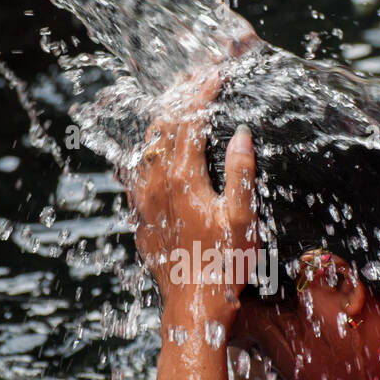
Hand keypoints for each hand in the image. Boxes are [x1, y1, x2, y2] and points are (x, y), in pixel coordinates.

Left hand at [126, 68, 257, 325]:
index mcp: (182, 177)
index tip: (217, 73)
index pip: (191, 119)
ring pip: (145, 146)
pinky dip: (148, 150)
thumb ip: (241, 171)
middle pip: (162, 125)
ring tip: (177, 103)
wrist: (192, 306)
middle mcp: (155, 182)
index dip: (204, 92)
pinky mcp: (139, 216)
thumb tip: (241, 133)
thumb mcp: (243, 218)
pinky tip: (155, 150)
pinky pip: (136, 172)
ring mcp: (143, 199)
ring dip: (161, 120)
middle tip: (195, 77)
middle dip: (179, 96)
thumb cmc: (223, 266)